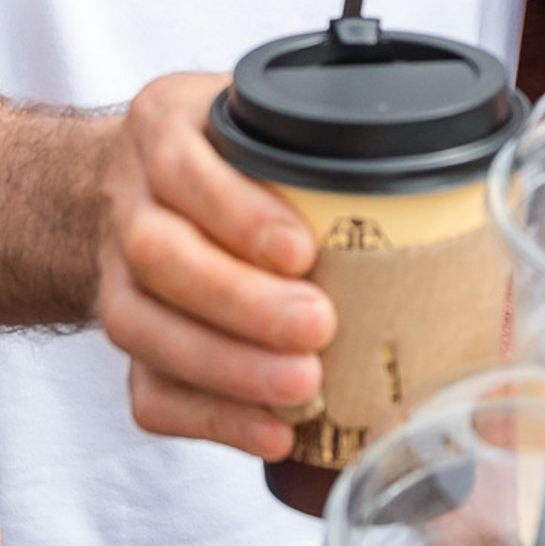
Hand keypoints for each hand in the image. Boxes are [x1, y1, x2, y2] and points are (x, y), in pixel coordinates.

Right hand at [95, 72, 333, 461]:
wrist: (138, 181)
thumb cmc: (228, 150)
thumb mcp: (257, 113)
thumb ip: (310, 139)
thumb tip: (430, 180)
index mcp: (164, 128)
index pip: (183, 168)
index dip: (238, 214)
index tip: (302, 251)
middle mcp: (127, 201)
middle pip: (159, 255)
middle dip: (241, 300)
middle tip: (317, 326)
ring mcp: (114, 275)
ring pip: (141, 329)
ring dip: (227, 369)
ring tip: (303, 390)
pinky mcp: (126, 340)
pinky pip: (146, 391)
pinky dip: (210, 419)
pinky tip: (272, 432)